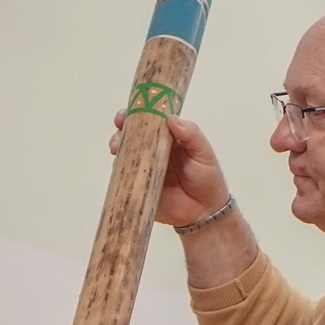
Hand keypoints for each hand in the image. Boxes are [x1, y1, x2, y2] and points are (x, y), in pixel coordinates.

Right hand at [109, 112, 229, 227]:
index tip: (127, 113)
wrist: (204, 212)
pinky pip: (124, 177)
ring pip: (124, 154)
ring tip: (116, 147)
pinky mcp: (139, 187)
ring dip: (117, 147)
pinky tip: (117, 165)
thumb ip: (191, 134)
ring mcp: (144, 169)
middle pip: (131, 136)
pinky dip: (118, 170)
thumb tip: (171, 119)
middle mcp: (153, 152)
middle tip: (120, 128)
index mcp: (168, 139)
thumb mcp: (203, 152)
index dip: (136, 115)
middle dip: (121, 130)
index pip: (149, 122)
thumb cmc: (207, 178)